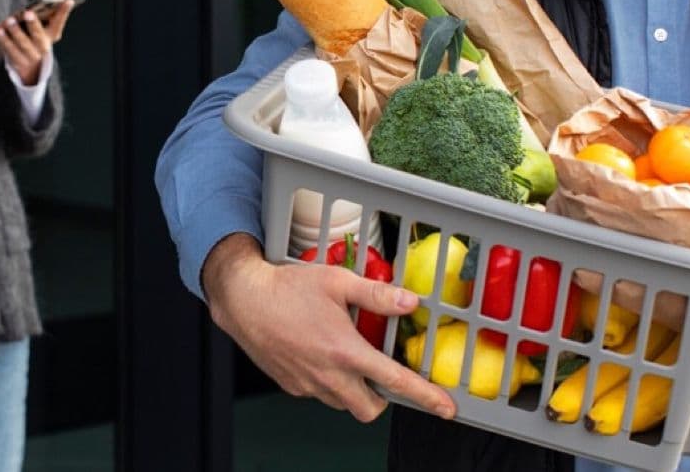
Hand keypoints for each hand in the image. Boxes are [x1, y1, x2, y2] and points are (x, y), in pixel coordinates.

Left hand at [0, 0, 73, 85]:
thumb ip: (40, 19)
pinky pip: (11, 52)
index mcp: (52, 36)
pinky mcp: (20, 64)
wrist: (31, 69)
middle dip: (34, 24)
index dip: (64, 12)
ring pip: (23, 44)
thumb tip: (33, 6)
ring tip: (8, 21)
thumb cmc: (33, 39)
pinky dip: (4, 42)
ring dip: (16, 32)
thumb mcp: (40, 31)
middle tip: (27, 13)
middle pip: (39, 35)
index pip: (59, 23)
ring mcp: (32, 57)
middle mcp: (44, 47)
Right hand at [201, 233, 455, 422]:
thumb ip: (376, 294)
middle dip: (383, 398)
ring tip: (345, 357)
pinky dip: (328, 382)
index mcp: (345, 351)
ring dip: (354, 389)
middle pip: (370, 408)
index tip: (446, 407)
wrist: (243, 299)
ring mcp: (308, 384)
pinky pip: (319, 394)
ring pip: (344, 403)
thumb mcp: (337, 282)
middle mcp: (328, 375)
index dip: (425, 397)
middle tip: (381, 373)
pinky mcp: (292, 385)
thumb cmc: (287, 287)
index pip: (395, 382)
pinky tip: (319, 354)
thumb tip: (410, 302)